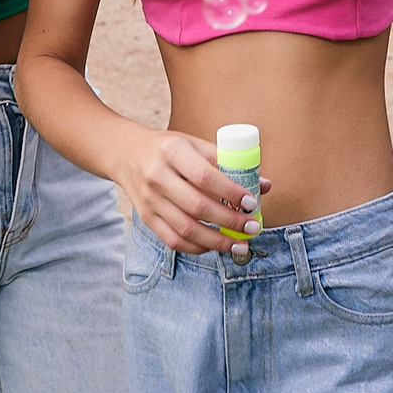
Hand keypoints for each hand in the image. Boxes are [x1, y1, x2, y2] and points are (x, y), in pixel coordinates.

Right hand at [119, 129, 258, 253]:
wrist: (127, 154)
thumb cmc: (170, 149)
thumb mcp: (194, 145)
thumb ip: (227, 164)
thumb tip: (264, 185)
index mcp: (172, 151)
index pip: (205, 176)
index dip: (230, 193)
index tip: (251, 203)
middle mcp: (157, 176)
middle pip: (197, 206)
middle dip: (229, 221)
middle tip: (253, 227)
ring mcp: (149, 200)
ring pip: (185, 228)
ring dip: (216, 241)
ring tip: (240, 245)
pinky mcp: (146, 217)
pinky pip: (173, 240)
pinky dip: (197, 247)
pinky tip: (214, 246)